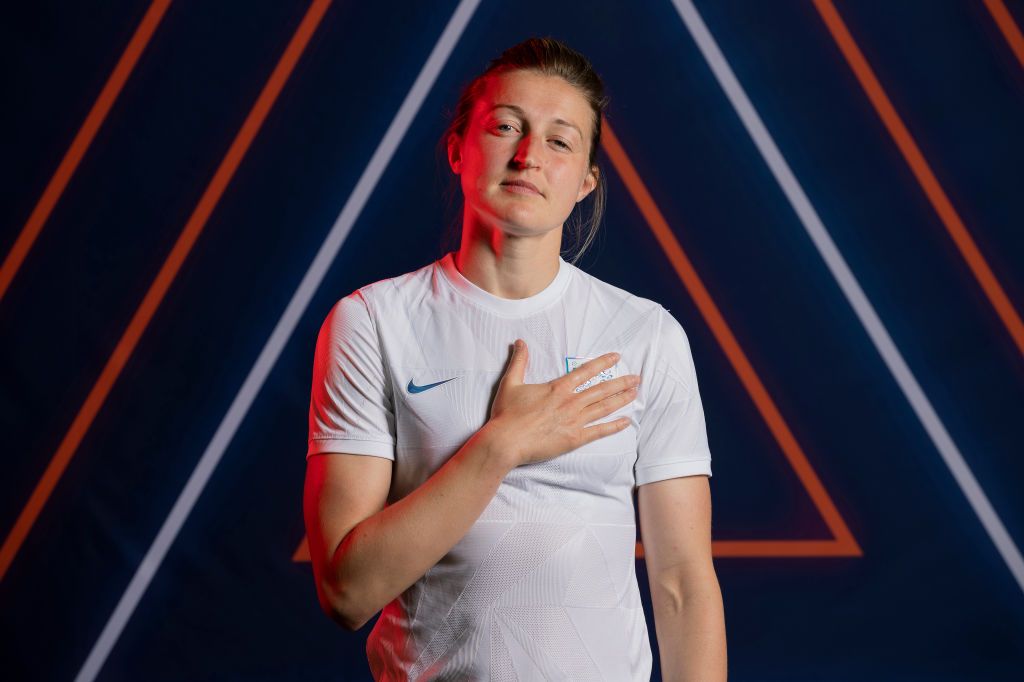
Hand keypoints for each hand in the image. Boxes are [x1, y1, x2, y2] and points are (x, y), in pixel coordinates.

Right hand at [486, 338, 640, 467]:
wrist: (506, 441)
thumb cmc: (507, 414)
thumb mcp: (511, 383)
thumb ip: (519, 362)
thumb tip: (520, 342)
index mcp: (558, 388)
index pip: (586, 372)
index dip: (603, 363)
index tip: (616, 357)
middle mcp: (570, 402)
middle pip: (601, 390)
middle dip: (621, 382)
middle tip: (637, 378)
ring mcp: (574, 421)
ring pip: (604, 408)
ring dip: (621, 399)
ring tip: (635, 393)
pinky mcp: (574, 439)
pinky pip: (599, 431)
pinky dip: (614, 426)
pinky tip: (626, 422)